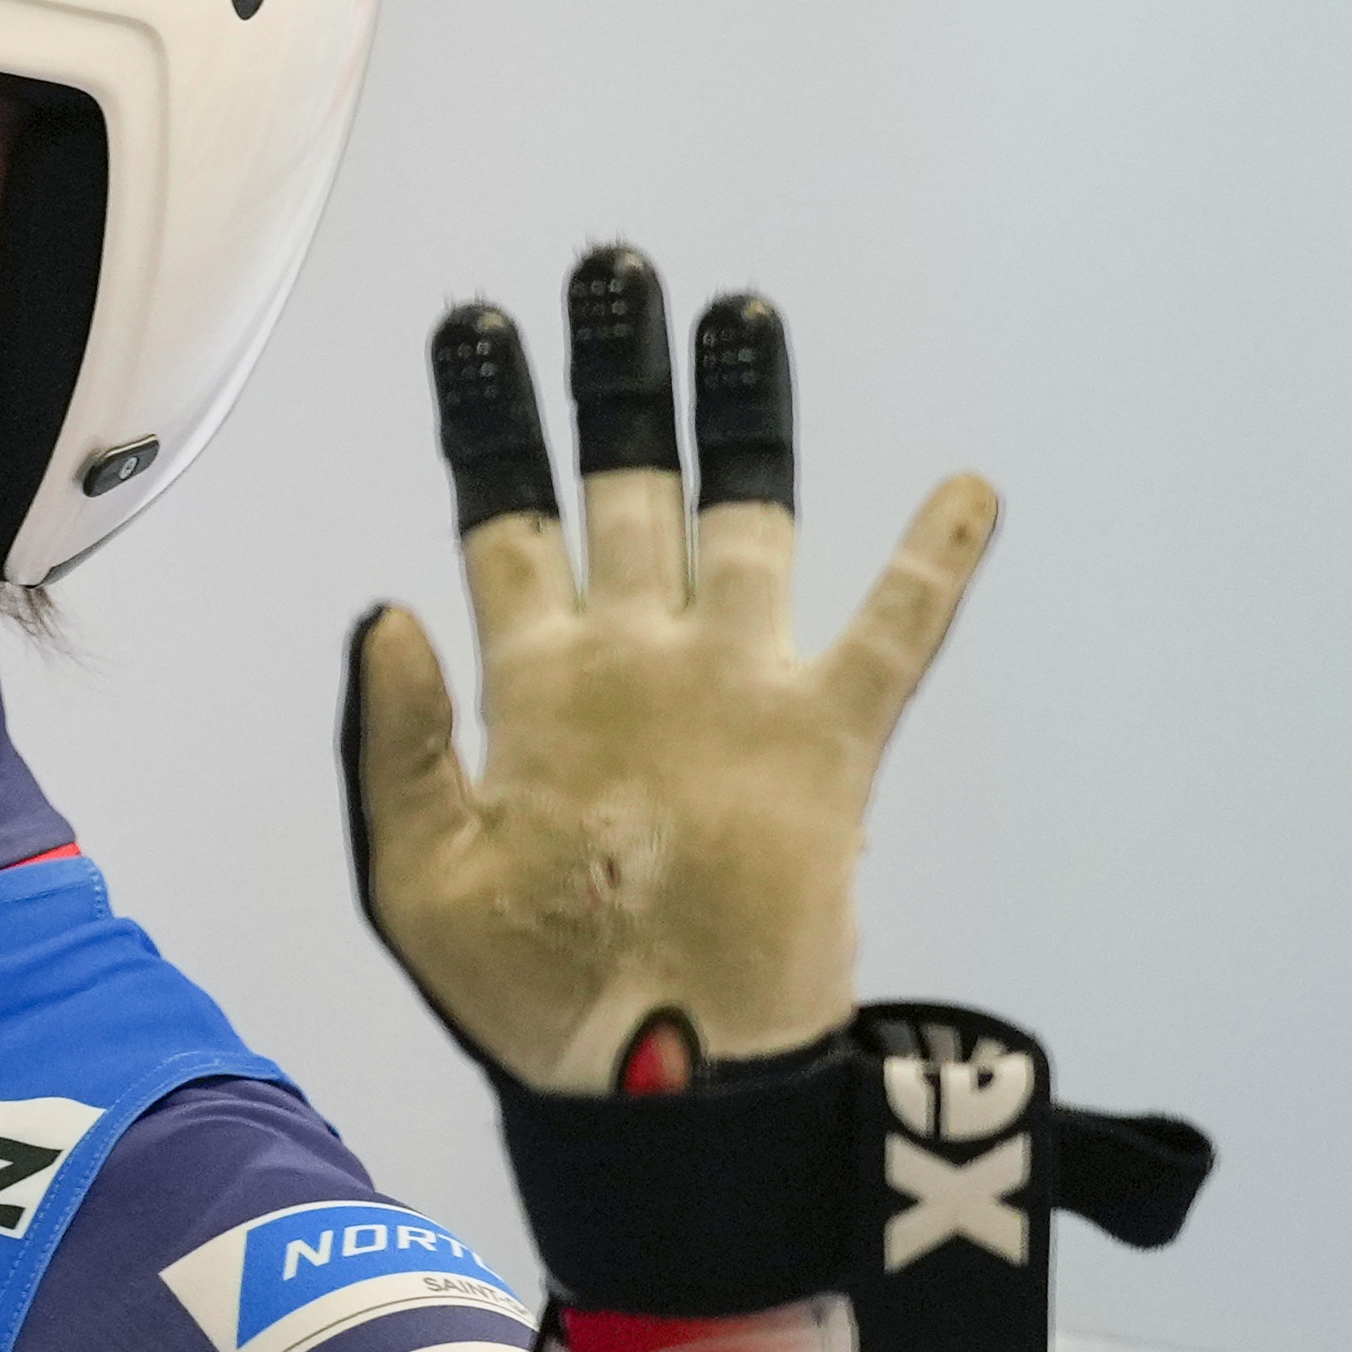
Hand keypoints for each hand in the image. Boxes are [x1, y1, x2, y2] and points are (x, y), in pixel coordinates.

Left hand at [343, 248, 992, 1095]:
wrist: (649, 1083)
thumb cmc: (525, 997)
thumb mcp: (417, 875)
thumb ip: (395, 741)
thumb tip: (386, 607)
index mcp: (534, 687)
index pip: (504, 523)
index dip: (492, 426)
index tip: (473, 326)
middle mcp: (637, 665)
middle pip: (624, 488)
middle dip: (617, 381)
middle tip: (612, 269)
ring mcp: (735, 695)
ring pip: (748, 522)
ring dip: (743, 423)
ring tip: (741, 317)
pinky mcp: (826, 747)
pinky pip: (890, 637)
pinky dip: (930, 564)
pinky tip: (965, 489)